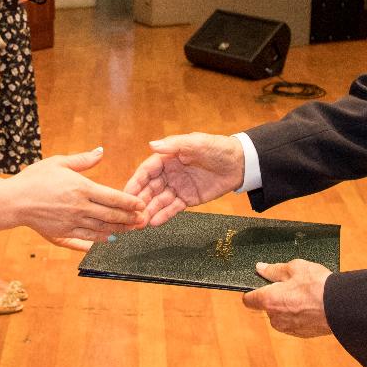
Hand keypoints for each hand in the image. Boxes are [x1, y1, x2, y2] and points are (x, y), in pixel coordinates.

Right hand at [10, 148, 144, 242]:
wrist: (13, 200)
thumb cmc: (35, 178)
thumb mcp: (59, 162)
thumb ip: (83, 160)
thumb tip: (101, 151)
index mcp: (81, 188)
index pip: (113, 197)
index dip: (130, 202)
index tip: (141, 204)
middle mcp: (80, 207)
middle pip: (112, 215)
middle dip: (130, 218)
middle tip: (143, 219)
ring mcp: (72, 222)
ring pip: (102, 229)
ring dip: (119, 230)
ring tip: (132, 230)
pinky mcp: (63, 233)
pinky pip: (87, 238)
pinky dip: (100, 239)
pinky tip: (109, 239)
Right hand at [124, 132, 245, 226]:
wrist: (240, 164)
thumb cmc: (217, 148)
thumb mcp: (196, 143)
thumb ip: (174, 145)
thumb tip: (152, 144)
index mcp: (168, 158)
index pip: (147, 171)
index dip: (136, 181)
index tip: (126, 193)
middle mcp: (169, 174)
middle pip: (150, 188)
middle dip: (139, 200)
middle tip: (130, 213)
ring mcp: (178, 187)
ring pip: (159, 200)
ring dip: (149, 210)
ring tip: (139, 222)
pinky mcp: (187, 199)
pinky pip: (173, 208)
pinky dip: (163, 215)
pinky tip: (154, 223)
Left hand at [242, 260, 332, 337]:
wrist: (342, 307)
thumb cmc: (317, 285)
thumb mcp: (295, 268)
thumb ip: (273, 270)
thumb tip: (260, 268)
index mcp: (269, 301)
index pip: (248, 300)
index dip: (253, 291)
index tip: (261, 285)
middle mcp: (275, 318)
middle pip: (267, 306)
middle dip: (276, 296)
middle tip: (292, 285)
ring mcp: (288, 328)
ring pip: (281, 315)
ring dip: (288, 306)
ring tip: (306, 294)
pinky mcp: (302, 334)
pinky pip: (294, 322)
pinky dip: (300, 315)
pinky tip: (312, 305)